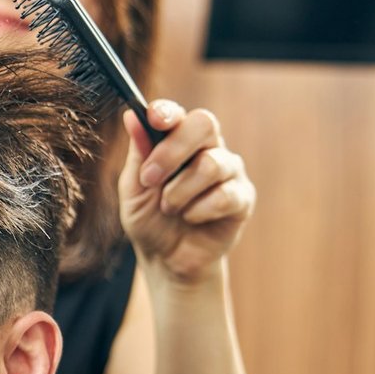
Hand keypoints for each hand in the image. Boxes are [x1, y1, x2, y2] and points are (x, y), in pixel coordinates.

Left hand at [118, 100, 255, 284]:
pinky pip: (224, 195)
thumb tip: (131, 116)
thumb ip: (137, 154)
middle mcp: (208, 149)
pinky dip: (198, 211)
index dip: (168, 112)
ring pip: (211, 164)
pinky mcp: (242, 198)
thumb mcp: (133, 190)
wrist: (167, 261)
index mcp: (179, 141)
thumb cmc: (150, 221)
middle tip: (150, 179)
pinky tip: (192, 219)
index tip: (153, 118)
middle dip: (173, 150)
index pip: (179, 114)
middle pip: (204, 124)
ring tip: (170, 209)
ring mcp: (228, 171)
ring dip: (180, 192)